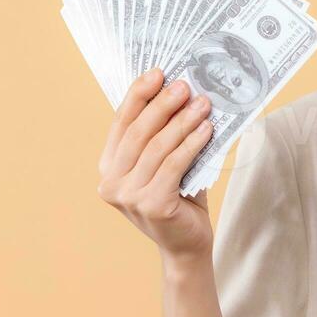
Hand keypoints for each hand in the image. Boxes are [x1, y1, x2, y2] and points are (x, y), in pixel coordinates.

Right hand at [97, 68, 215, 261]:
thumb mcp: (166, 164)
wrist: (188, 244)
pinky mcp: (151, 205)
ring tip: (203, 103)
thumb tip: (180, 93)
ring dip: (182, 121)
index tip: (158, 72)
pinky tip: (207, 129)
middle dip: (163, 104)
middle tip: (184, 85)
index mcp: (109, 167)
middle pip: (138, 132)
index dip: (139, 95)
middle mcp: (111, 182)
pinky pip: (174, 165)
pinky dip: (192, 144)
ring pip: (158, 147)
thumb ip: (163, 136)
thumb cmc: (179, 199)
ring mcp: (128, 196)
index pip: (121, 123)